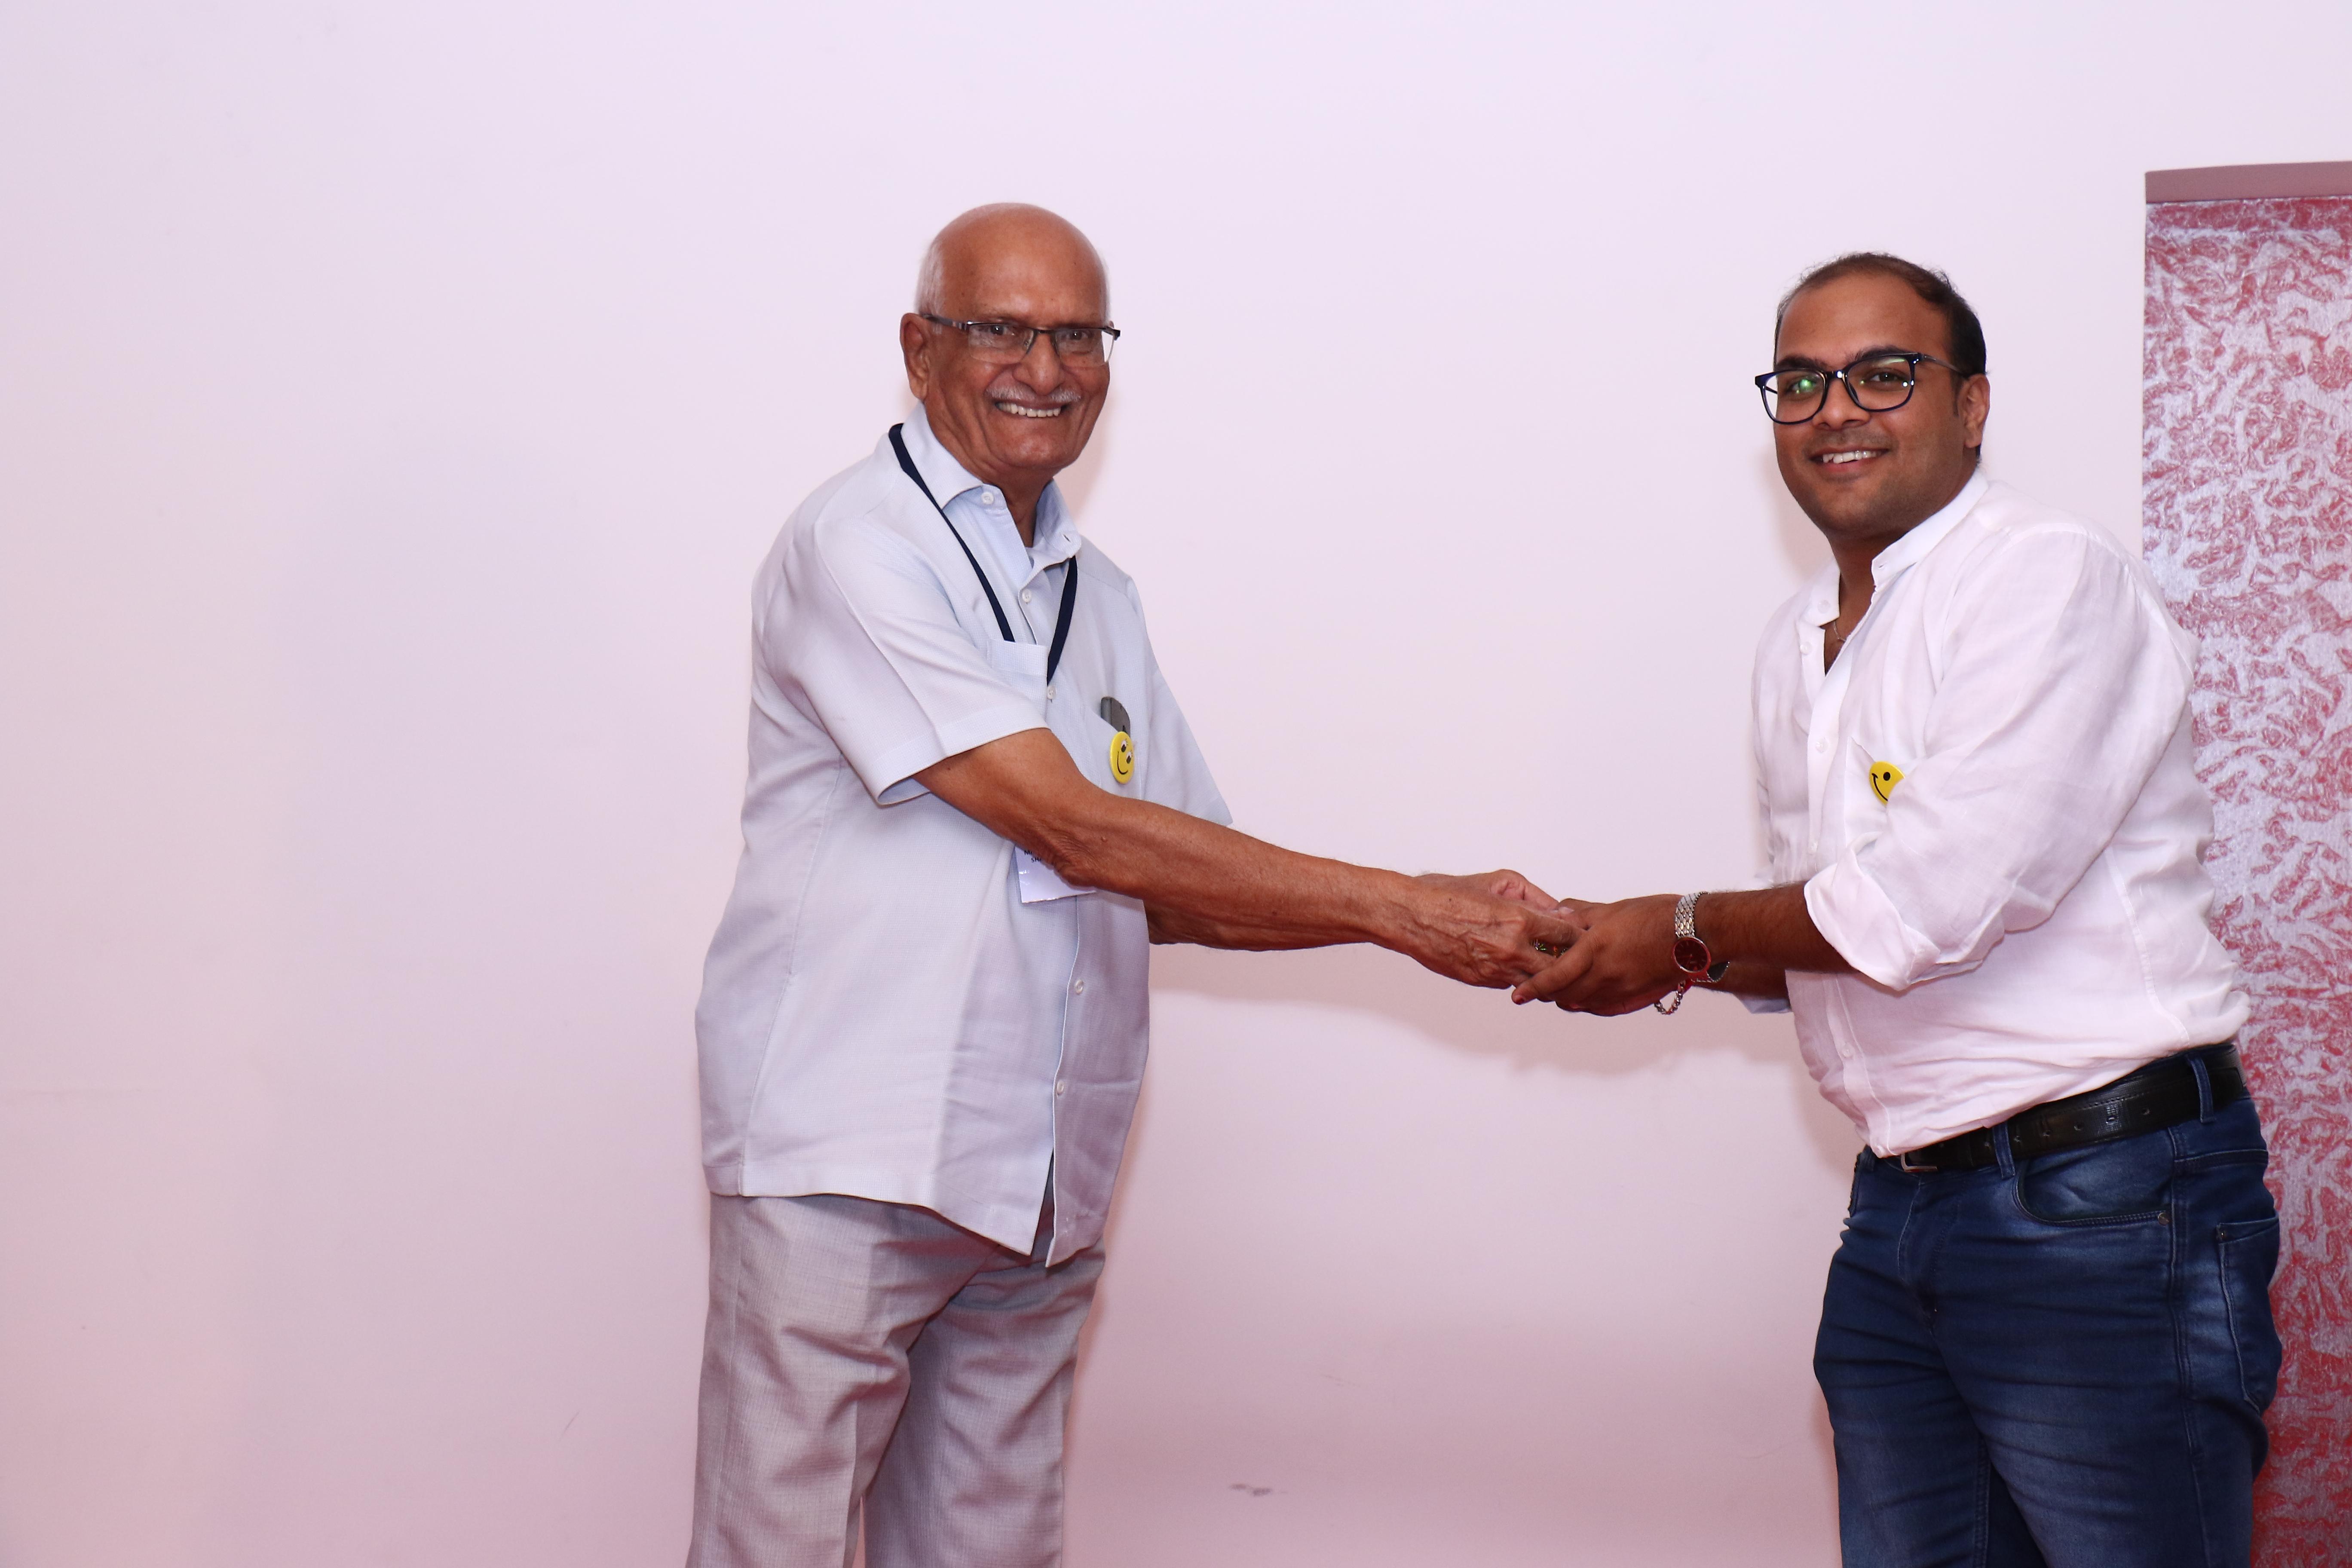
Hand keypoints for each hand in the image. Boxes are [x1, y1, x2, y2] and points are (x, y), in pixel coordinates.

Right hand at [1398, 873, 1584, 989]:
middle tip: (1572, 955)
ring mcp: (1495, 970)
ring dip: (1545, 974)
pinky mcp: (1480, 981)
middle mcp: (1511, 950)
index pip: (1569, 936)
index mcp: (1519, 920)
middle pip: (1560, 968)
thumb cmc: (1450, 892)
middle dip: (1569, 962)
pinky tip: (1516, 963)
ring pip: (1537, 983)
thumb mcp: (1499, 880)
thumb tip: (1560, 912)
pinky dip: (1518, 976)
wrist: (1410, 915)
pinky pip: (1511, 983)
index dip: (1580, 936)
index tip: (1584, 935)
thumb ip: (1535, 897)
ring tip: (1546, 961)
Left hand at [1511, 893, 1684, 1013]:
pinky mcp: (1636, 997)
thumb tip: (1557, 914)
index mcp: (1595, 949)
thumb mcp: (1613, 909)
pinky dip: (1590, 1004)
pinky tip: (1587, 995)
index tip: (1518, 994)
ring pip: (1583, 1004)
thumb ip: (1581, 914)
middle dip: (1547, 994)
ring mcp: (1621, 989)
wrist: (1694, 934)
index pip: (1554, 976)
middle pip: (1564, 995)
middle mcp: (1605, 974)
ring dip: (1567, 998)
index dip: (1533, 988)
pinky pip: (1604, 1008)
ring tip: (1560, 989)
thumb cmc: (1656, 916)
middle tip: (1537, 988)